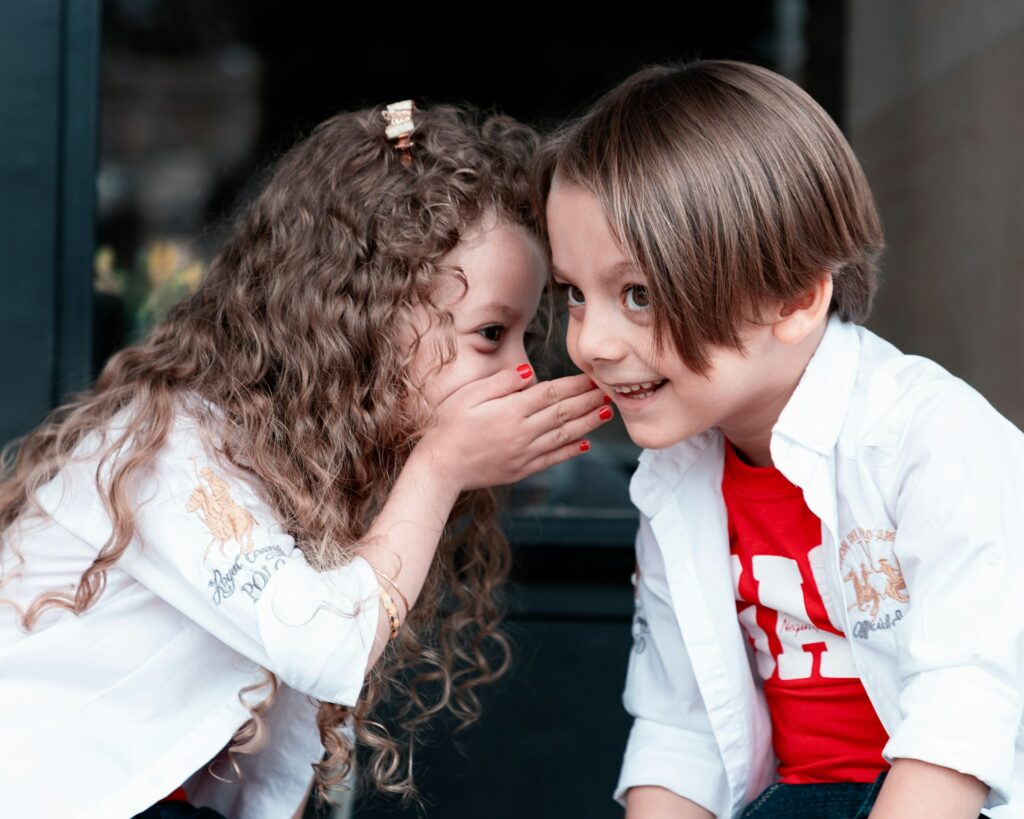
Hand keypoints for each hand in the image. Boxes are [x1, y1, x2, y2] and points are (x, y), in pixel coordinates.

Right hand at [416, 365, 613, 491]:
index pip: (551, 393)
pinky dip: (570, 451)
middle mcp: (522, 432)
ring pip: (563, 435)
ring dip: (587, 424)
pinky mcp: (521, 470)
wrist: (440, 467)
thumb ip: (502, 383)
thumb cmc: (447, 426)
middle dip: (588, 401)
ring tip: (606, 414)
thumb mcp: (469, 395)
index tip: (592, 377)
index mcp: (511, 411)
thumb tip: (530, 372)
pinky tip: (585, 445)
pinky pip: (552, 459)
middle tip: (610, 391)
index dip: (575, 385)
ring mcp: (524, 453)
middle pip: (563, 413)